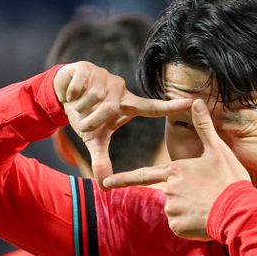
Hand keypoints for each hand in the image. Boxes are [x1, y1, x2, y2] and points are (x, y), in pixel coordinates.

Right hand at [53, 61, 192, 187]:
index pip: (152, 108)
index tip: (193, 102)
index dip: (171, 107)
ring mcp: (105, 78)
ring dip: (79, 108)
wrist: (63, 93)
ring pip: (90, 100)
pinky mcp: (87, 69)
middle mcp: (120, 89)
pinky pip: (78, 89)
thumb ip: (102, 160)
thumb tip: (104, 186)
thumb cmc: (86, 115)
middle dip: (90, 121)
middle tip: (83, 120)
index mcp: (127, 105)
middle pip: (107, 112)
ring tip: (78, 105)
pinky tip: (70, 94)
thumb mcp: (94, 139)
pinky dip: (70, 95)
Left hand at [103, 99, 250, 239]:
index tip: (105, 183)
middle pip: (169, 192)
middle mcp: (168, 190)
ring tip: (209, 205)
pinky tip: (205, 217)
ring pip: (175, 209)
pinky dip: (190, 223)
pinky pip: (180, 224)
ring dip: (188, 208)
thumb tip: (196, 101)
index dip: (123, 179)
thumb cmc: (229, 179)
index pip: (142, 175)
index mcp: (174, 171)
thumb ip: (203, 126)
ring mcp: (171, 210)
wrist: (238, 212)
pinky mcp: (178, 227)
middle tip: (206, 194)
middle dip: (185, 194)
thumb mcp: (218, 150)